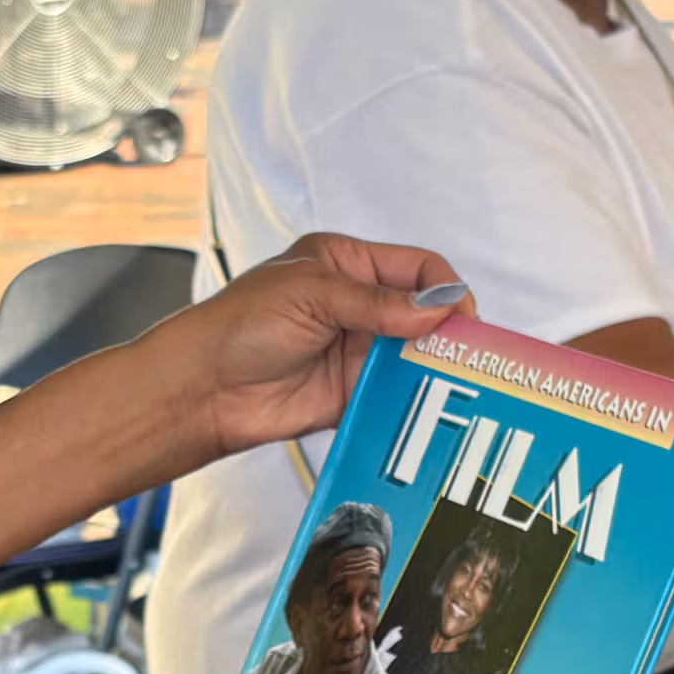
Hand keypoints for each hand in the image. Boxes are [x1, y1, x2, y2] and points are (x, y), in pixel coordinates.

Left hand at [119, 233, 468, 465]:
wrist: (204, 388)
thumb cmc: (242, 324)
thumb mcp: (312, 294)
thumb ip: (376, 303)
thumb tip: (438, 308)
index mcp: (349, 264)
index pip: (417, 268)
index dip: (444, 289)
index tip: (461, 317)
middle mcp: (360, 306)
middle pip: (426, 314)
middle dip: (449, 333)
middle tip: (469, 357)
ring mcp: (359, 351)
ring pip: (417, 358)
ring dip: (435, 369)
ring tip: (454, 385)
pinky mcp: (355, 394)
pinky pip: (398, 397)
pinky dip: (414, 403)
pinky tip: (426, 409)